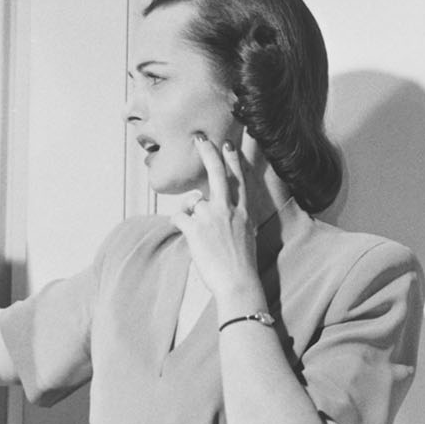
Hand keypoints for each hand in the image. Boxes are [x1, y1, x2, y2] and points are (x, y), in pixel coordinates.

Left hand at [179, 136, 265, 309]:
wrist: (239, 284)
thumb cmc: (241, 267)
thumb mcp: (247, 238)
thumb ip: (235, 221)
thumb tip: (223, 214)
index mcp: (243, 213)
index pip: (239, 180)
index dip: (233, 161)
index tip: (229, 145)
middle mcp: (229, 211)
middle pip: (218, 174)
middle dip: (208, 153)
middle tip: (199, 138)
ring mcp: (212, 218)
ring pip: (193, 201)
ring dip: (190, 213)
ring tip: (198, 234)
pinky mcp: (196, 229)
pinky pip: (178, 216)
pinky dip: (178, 222)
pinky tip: (184, 233)